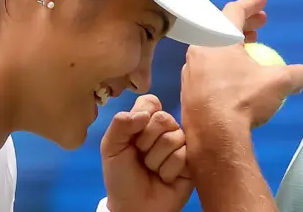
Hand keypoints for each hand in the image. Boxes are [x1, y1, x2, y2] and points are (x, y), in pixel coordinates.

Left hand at [101, 95, 193, 211]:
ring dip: (156, 159)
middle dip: (147, 142)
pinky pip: (183, 155)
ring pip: (174, 137)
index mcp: (144, 122)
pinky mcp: (191, 162)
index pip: (150, 101)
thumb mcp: (110, 148)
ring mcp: (180, 145)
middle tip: (141, 157)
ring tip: (152, 171)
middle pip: (163, 118)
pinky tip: (164, 178)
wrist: (134, 208)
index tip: (133, 133)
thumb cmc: (121, 177)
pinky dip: (168, 170)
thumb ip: (120, 124)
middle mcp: (164, 130)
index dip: (142, 115)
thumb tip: (145, 113)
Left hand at [181, 0, 302, 130]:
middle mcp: (199, 48)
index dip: (251, 4)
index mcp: (218, 37)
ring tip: (248, 50)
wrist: (213, 134)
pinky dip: (221, 66)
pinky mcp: (187, 89)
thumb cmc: (243, 99)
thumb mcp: (278, 83)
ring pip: (211, 49)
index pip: (235, 10)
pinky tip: (235, 79)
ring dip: (230, 46)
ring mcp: (190, 69)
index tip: (263, 2)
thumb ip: (295, 73)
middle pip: (220, 28)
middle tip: (259, 27)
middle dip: (242, 24)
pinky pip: (206, 69)